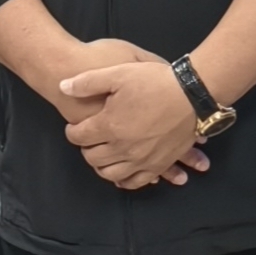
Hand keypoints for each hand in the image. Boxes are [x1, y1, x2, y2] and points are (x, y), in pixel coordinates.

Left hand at [57, 56, 208, 189]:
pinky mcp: (159, 164)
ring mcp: (141, 159)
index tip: (74, 128)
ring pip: (111, 173)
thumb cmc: (155, 81)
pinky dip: (125, 180)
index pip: (79, 136)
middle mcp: (123, 147)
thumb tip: (63, 86)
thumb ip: (88, 82)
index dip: (72, 131)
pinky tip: (121, 174)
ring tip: (102, 156)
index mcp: (109, 125)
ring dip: (102, 167)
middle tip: (88, 141)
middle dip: (86, 149)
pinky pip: (136, 181)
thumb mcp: (118, 73)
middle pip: (92, 158)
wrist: (192, 94)